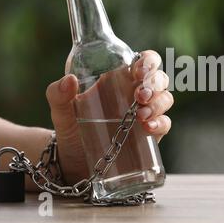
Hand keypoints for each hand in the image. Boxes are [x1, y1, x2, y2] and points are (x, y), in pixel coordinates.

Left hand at [45, 50, 172, 183]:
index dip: (148, 62)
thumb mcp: (61, 109)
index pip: (144, 61)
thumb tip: (69, 80)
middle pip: (160, 78)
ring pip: (165, 99)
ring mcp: (146, 113)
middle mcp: (137, 93)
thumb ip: (58, 93)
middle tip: (140, 95)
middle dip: (154, 84)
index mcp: (120, 79)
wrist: (75, 161)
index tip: (138, 71)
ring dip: (158, 103)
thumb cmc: (72, 128)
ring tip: (141, 115)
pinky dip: (161, 123)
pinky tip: (149, 127)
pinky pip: (165, 123)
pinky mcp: (151, 133)